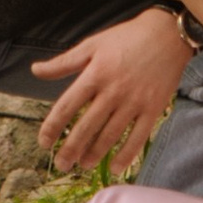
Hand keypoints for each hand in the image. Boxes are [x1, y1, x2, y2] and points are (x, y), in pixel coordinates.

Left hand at [32, 5, 190, 175]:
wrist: (168, 35)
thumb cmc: (126, 38)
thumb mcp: (92, 45)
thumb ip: (63, 62)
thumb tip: (35, 70)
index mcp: (94, 75)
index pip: (66, 106)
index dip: (52, 127)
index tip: (44, 143)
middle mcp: (113, 91)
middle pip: (86, 126)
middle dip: (71, 149)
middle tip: (61, 164)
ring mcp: (134, 102)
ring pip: (110, 135)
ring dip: (94, 154)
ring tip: (83, 165)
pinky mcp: (153, 109)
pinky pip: (138, 138)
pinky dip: (126, 155)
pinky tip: (115, 168)